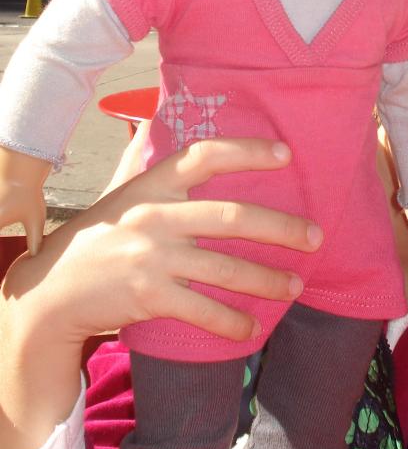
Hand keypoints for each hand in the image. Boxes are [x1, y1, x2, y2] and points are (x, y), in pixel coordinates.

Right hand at [0, 136, 322, 448]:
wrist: (52, 291)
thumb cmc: (99, 236)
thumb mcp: (122, 192)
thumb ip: (147, 163)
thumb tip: (157, 120)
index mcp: (153, 184)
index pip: (205, 156)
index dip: (247, 151)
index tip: (286, 155)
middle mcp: (155, 215)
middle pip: (230, 217)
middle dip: (280, 228)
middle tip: (315, 237)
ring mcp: (152, 257)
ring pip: (224, 268)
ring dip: (266, 280)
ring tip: (295, 287)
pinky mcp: (148, 296)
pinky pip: (201, 310)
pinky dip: (230, 321)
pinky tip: (252, 328)